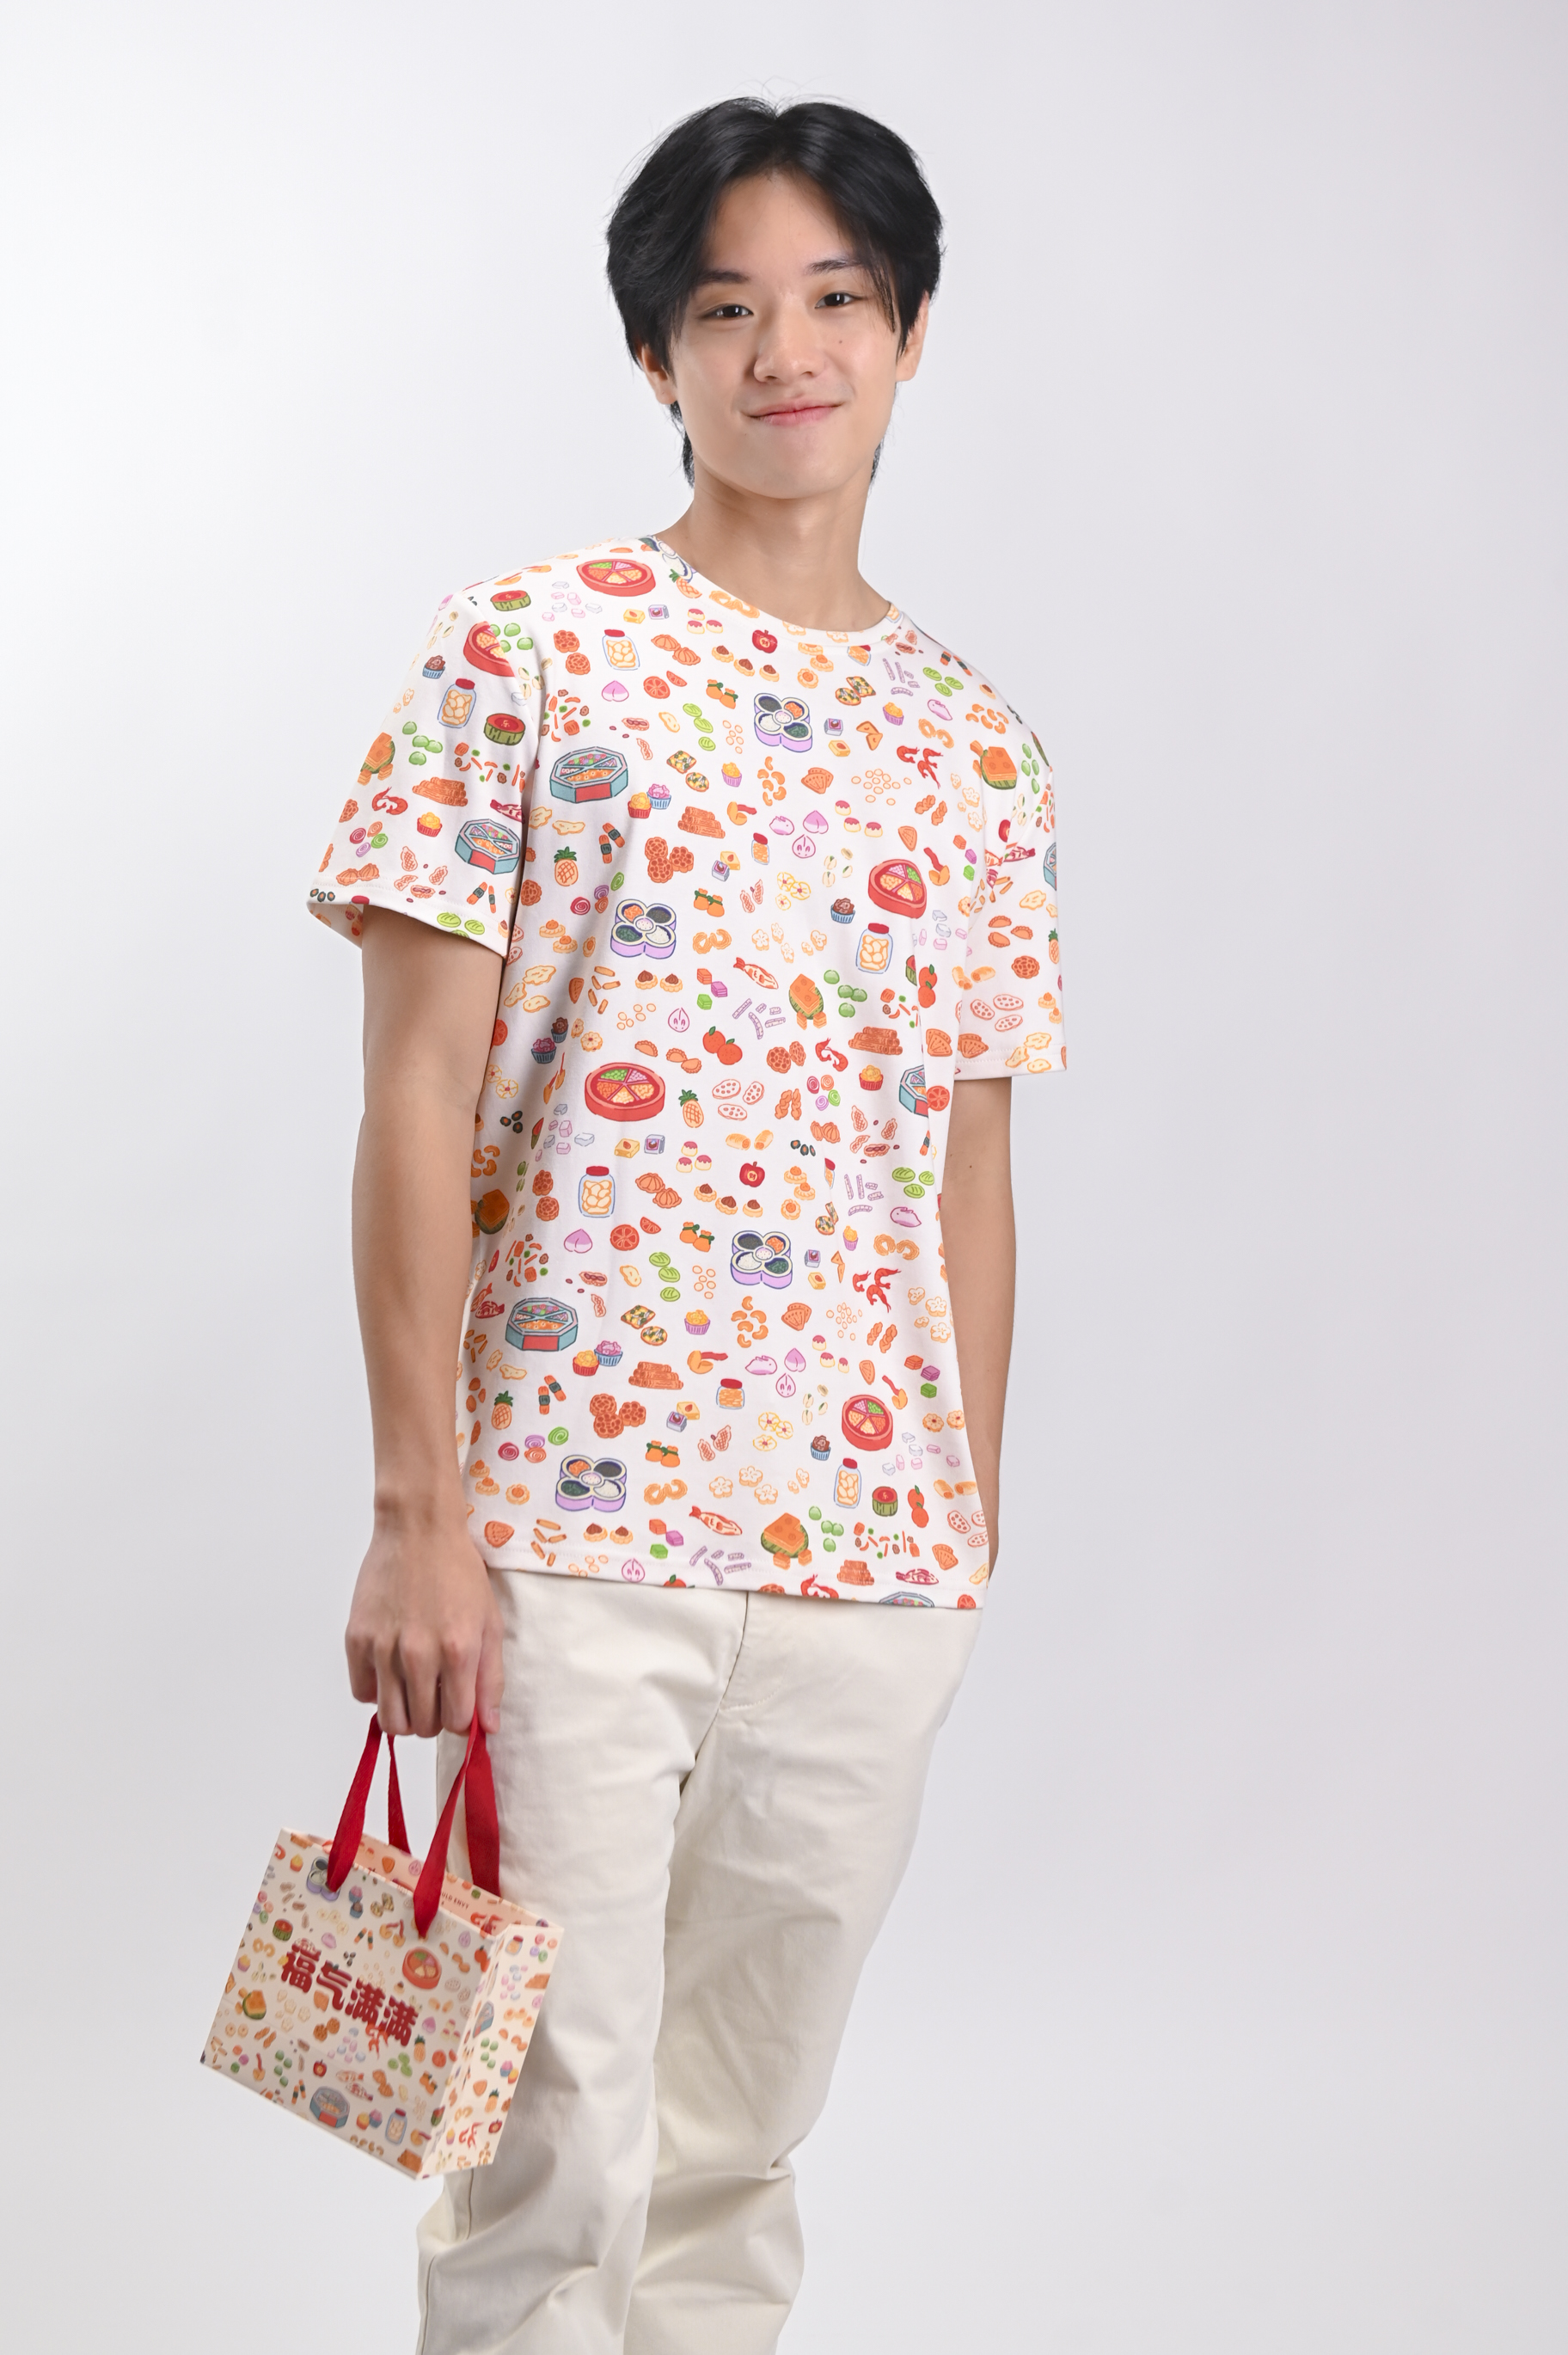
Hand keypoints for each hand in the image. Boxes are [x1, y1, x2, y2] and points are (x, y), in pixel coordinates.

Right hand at [345, 1506, 503, 1737]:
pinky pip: (362, 1692)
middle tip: (435, 1695)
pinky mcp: (356, 1638)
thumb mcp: (490, 1622)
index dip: (460, 1720)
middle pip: (422, 1726)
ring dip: (404, 1714)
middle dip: (433, 1719)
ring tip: (412, 1691)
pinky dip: (376, 1690)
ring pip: (389, 1720)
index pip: (456, 1722)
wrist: (419, 1530)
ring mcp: (384, 1647)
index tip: (458, 1705)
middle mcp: (419, 1653)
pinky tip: (390, 1669)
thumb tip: (487, 1727)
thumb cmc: (458, 1572)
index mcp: (459, 1650)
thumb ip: (491, 1678)